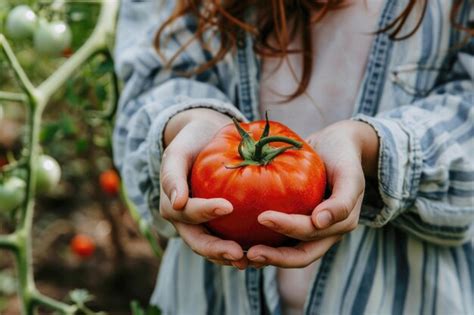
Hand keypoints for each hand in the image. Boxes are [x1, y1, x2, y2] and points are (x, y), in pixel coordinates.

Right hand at [160, 109, 248, 268]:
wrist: (205, 139)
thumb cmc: (191, 142)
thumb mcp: (178, 151)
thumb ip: (172, 175)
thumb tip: (177, 203)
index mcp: (172, 205)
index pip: (188, 213)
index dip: (205, 211)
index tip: (228, 206)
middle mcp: (186, 222)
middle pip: (199, 241)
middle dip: (217, 250)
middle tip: (238, 254)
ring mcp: (202, 226)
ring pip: (214, 247)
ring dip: (230, 256)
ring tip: (252, 260)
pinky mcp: (219, 226)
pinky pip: (229, 239)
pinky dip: (242, 247)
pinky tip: (263, 250)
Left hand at [247, 120, 378, 267]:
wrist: (336, 145)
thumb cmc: (343, 156)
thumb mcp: (350, 174)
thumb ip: (342, 200)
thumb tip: (321, 222)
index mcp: (339, 225)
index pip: (310, 233)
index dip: (287, 228)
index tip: (262, 217)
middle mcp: (325, 233)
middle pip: (299, 255)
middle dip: (274, 257)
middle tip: (248, 253)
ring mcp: (311, 231)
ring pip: (288, 252)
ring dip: (267, 257)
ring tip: (241, 255)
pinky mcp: (297, 223)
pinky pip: (280, 238)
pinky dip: (264, 243)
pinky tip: (241, 240)